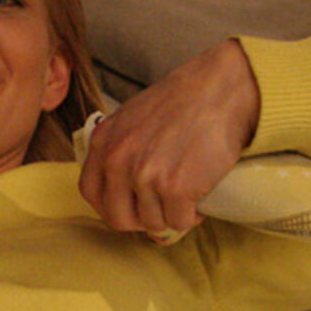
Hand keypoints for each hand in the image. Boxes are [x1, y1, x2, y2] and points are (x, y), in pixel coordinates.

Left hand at [78, 39, 259, 235]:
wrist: (220, 89)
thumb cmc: (182, 100)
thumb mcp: (132, 117)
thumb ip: (119, 148)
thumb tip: (120, 187)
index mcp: (103, 142)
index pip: (90, 193)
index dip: (112, 206)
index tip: (131, 207)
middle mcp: (117, 160)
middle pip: (118, 217)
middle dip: (141, 220)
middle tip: (161, 209)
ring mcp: (145, 175)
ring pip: (152, 222)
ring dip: (170, 215)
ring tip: (186, 196)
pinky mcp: (175, 188)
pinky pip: (179, 222)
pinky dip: (192, 216)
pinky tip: (199, 199)